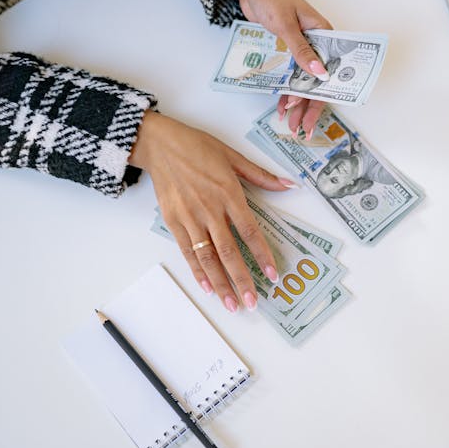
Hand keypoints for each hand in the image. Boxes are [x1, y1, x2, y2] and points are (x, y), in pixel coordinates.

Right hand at [129, 112, 296, 311]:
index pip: (249, 231)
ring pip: (207, 257)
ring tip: (231, 303)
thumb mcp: (232, 156)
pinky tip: (208, 287)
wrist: (160, 144)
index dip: (262, 255)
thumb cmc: (197, 147)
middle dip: (242, 279)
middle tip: (252, 301)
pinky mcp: (173, 221)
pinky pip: (187, 251)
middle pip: (229, 251)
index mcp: (229, 194)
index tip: (272, 274)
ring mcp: (190, 218)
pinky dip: (197, 271)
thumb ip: (260, 175)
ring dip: (220, 283)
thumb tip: (289, 185)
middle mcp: (210, 209)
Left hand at [230, 0, 331, 138]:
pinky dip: (287, 92)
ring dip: (298, 104)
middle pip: (317, 82)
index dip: (324, 94)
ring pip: (303, 83)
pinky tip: (282, 107)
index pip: (330, 70)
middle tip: (303, 128)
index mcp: (324, 35)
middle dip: (310, 107)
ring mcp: (301, 50)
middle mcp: (316, 45)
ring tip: (293, 125)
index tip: (316, 113)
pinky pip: (290, 77)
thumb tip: (319, 73)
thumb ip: (301, 50)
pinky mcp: (286, 52)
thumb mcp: (286, 24)